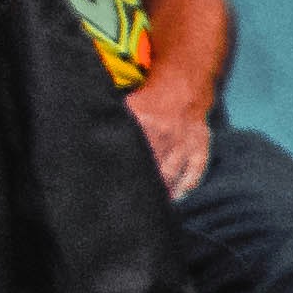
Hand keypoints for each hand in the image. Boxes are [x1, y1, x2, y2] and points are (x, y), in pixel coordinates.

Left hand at [123, 71, 211, 197]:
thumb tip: (92, 139)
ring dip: (162, 191)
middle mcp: (165, 135)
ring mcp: (184, 143)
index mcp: (144, 123)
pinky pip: (195, 170)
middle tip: (130, 205)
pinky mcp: (200, 146)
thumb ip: (113, 121)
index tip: (113, 186)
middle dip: (142, 188)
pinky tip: (176, 196)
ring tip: (152, 206)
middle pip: (151, 169)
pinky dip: (186, 185)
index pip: (131, 154)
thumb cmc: (150, 98)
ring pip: (172, 173)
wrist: (183, 86)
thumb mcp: (128, 105)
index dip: (123, 173)